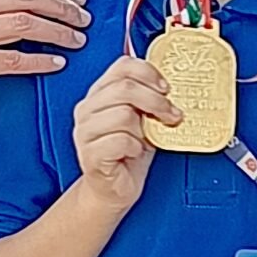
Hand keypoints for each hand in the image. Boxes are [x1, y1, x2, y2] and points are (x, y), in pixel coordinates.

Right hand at [72, 55, 178, 211]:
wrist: (114, 190)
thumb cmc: (129, 153)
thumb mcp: (142, 118)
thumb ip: (148, 97)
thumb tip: (169, 79)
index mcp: (99, 93)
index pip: (122, 66)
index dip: (149, 73)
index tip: (166, 88)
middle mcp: (87, 109)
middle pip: (125, 88)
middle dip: (156, 101)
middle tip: (171, 115)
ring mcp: (85, 132)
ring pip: (123, 114)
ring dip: (144, 129)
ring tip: (147, 139)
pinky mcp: (89, 154)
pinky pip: (120, 141)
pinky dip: (135, 147)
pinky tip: (135, 152)